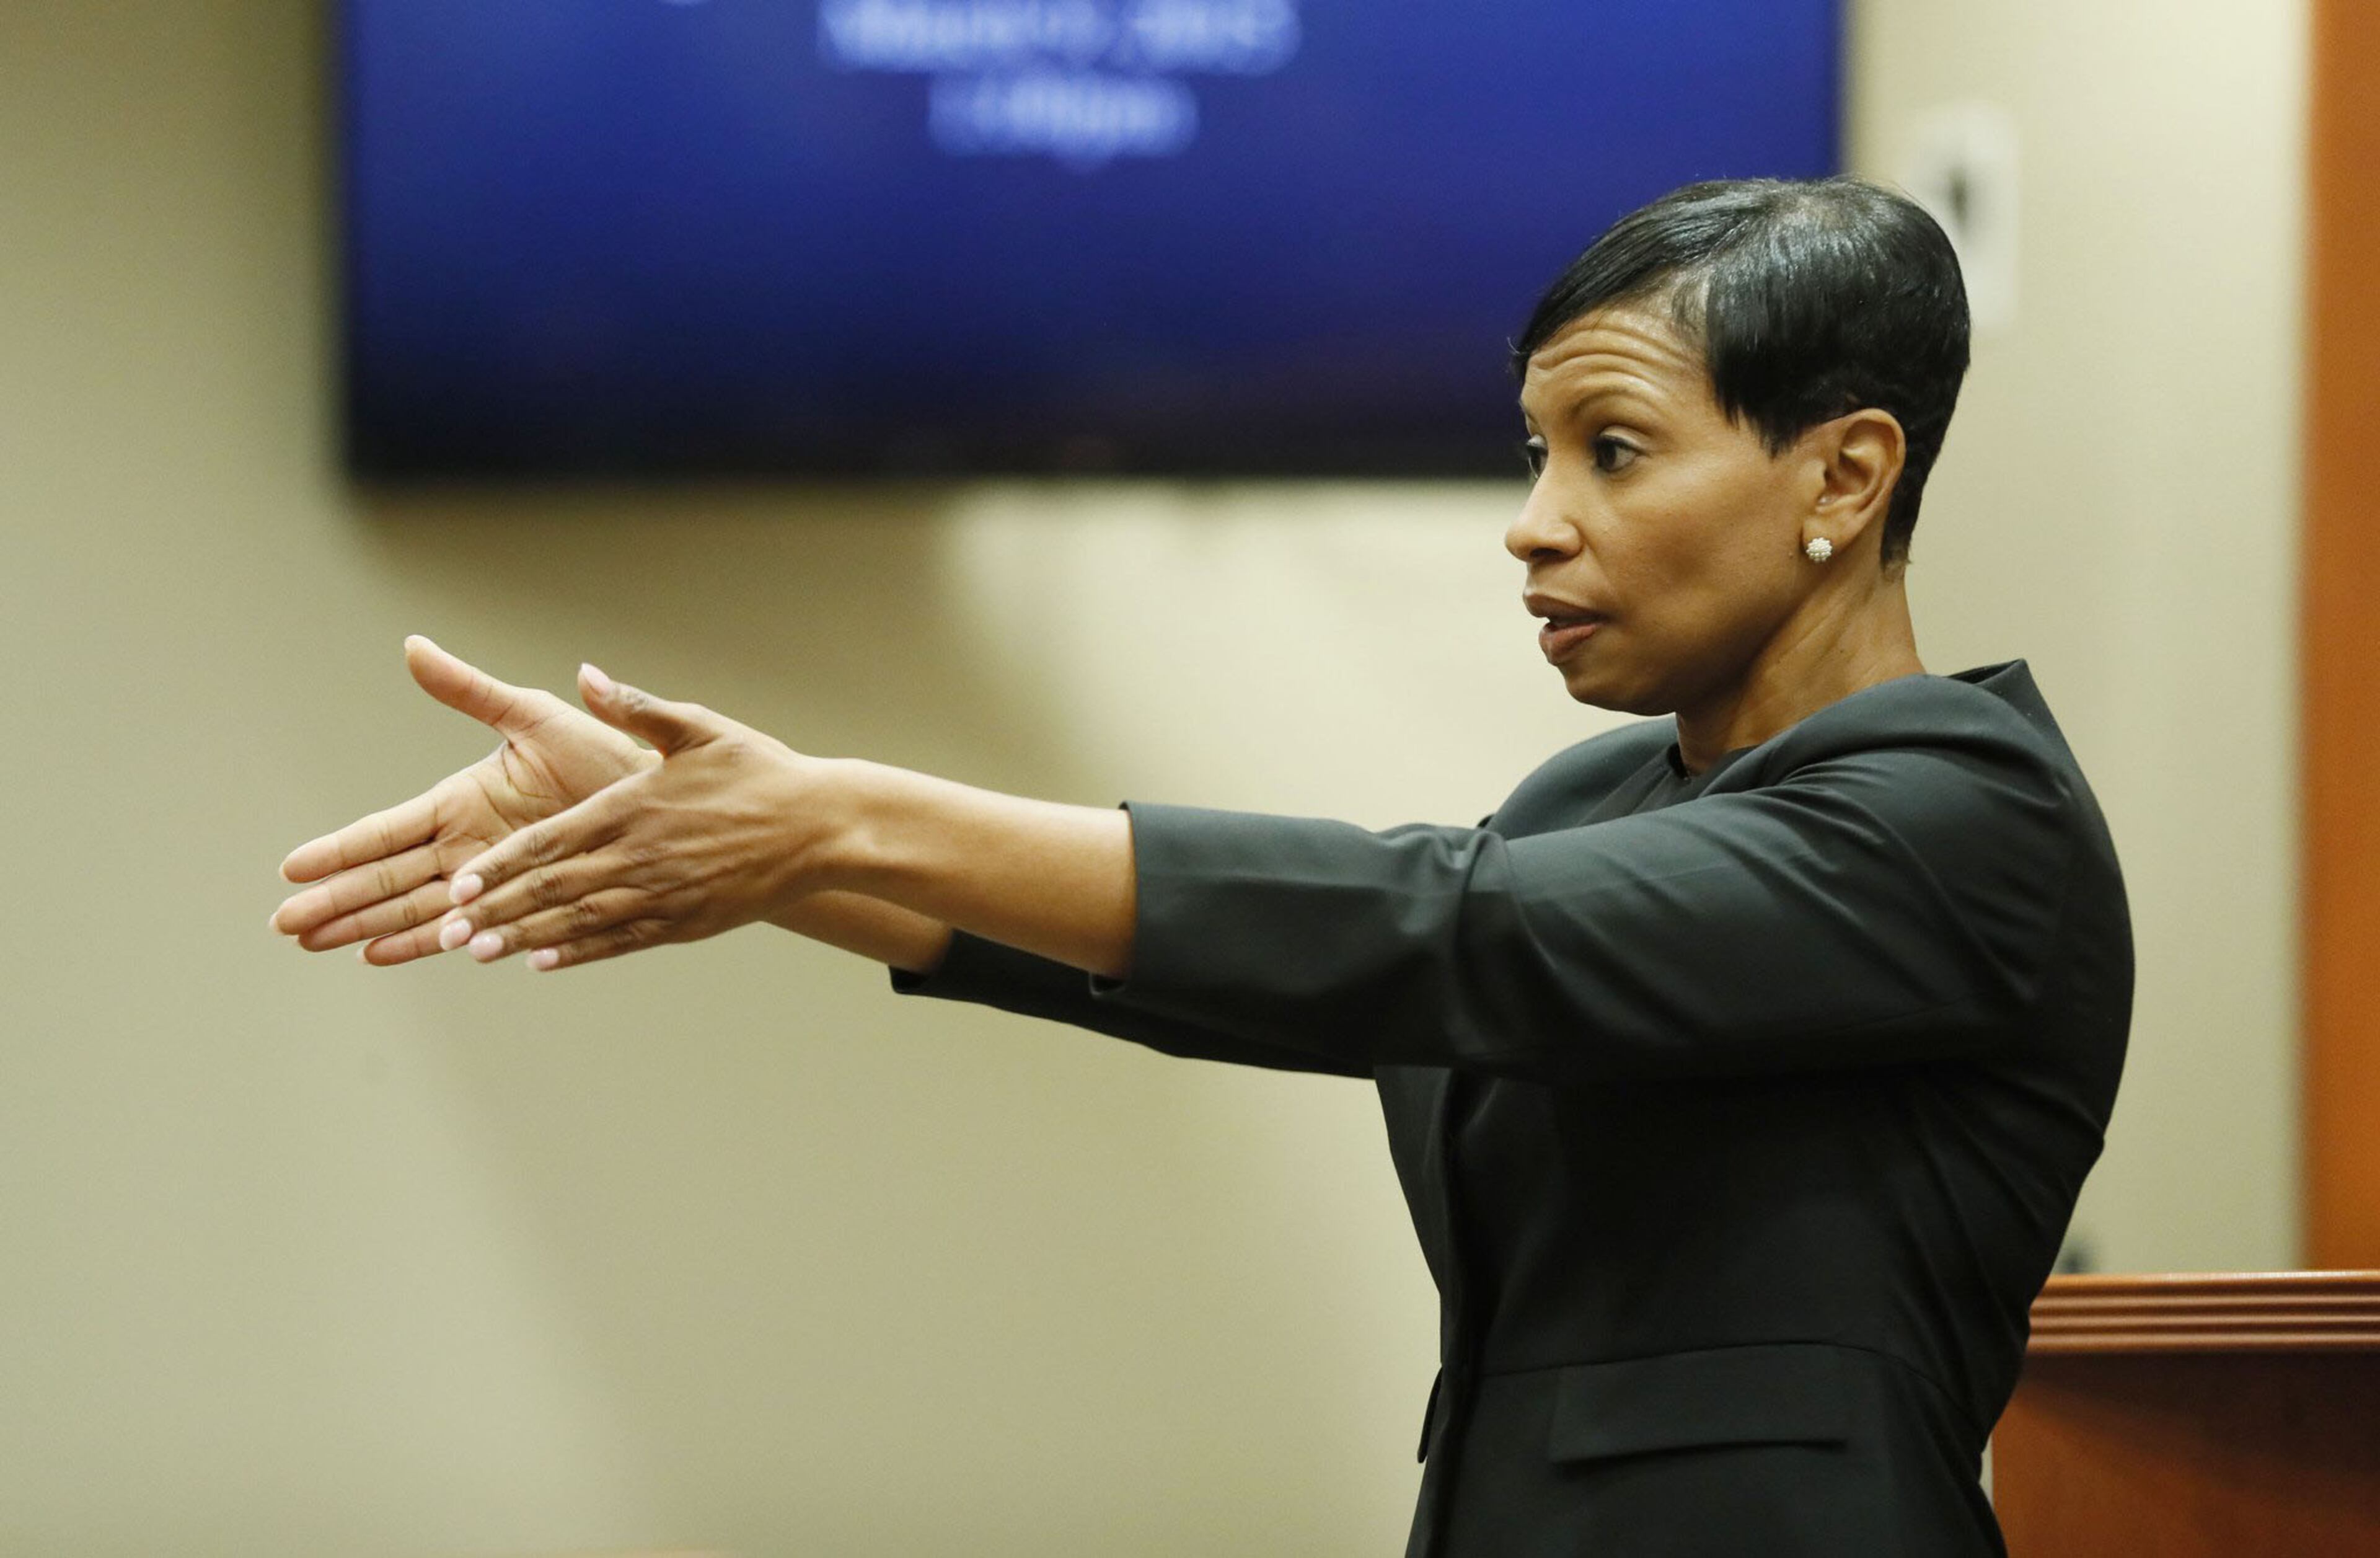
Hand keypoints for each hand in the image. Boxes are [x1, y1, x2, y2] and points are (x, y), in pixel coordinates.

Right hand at [270, 636, 656, 963]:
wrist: (656, 796)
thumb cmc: (601, 752)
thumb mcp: (530, 715)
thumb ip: (469, 689)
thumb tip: (414, 647)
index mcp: (461, 800)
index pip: (386, 831)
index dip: (340, 849)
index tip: (293, 867)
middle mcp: (466, 844)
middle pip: (386, 877)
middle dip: (336, 899)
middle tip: (283, 923)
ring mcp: (489, 877)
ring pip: (412, 907)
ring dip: (364, 925)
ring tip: (315, 944)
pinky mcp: (519, 901)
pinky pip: (463, 926)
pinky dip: (422, 942)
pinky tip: (378, 955)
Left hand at [435, 665, 835, 971]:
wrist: (823, 826)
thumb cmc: (761, 771)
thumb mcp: (698, 727)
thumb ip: (634, 707)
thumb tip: (584, 675)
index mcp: (634, 805)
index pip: (551, 840)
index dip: (500, 864)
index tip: (459, 881)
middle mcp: (641, 856)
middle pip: (553, 887)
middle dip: (496, 909)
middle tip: (447, 928)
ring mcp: (664, 893)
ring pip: (580, 920)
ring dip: (524, 937)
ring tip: (477, 951)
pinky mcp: (686, 920)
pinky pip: (621, 941)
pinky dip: (578, 953)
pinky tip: (541, 961)